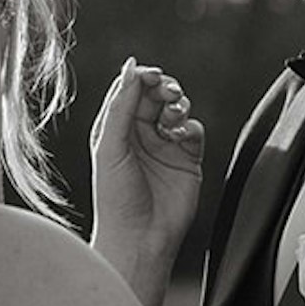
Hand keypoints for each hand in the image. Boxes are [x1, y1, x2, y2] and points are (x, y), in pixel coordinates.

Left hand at [91, 60, 205, 267]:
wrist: (140, 238)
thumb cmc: (116, 198)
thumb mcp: (110, 146)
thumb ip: (120, 105)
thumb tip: (131, 67)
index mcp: (116, 129)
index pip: (130, 91)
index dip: (141, 78)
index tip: (150, 75)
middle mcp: (140, 135)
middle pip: (156, 95)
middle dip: (163, 88)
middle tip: (166, 92)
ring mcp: (164, 146)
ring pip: (178, 109)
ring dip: (177, 104)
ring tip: (171, 115)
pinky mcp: (187, 159)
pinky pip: (194, 130)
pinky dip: (189, 126)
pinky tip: (178, 136)